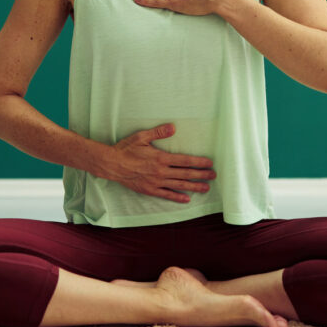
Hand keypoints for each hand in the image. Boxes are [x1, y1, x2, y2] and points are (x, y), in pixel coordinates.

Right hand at [100, 123, 215, 202]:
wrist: (112, 165)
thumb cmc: (126, 149)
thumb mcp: (141, 137)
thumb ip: (158, 132)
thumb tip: (173, 127)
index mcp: (161, 158)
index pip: (185, 161)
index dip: (199, 162)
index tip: (209, 163)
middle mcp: (161, 172)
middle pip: (185, 174)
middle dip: (201, 175)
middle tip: (213, 176)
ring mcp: (156, 182)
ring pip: (179, 185)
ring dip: (194, 186)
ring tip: (206, 188)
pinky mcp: (150, 190)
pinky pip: (166, 195)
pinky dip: (177, 197)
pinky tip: (187, 199)